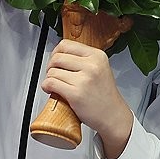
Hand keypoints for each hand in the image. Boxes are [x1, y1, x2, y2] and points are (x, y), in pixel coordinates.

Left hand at [41, 39, 134, 157]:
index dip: (57, 53)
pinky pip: (50, 83)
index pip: (67, 44)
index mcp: (98, 56)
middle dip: (51, 67)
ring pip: (52, 71)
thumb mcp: (100, 69)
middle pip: (57, 57)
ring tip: (57, 85)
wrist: (112, 114)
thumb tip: (60, 55)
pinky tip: (53, 91)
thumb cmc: (104, 94)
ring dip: (49, 79)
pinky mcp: (76, 93)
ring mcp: (84, 79)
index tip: (57, 61)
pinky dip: (47, 87)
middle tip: (55, 75)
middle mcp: (92, 65)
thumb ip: (84, 60)